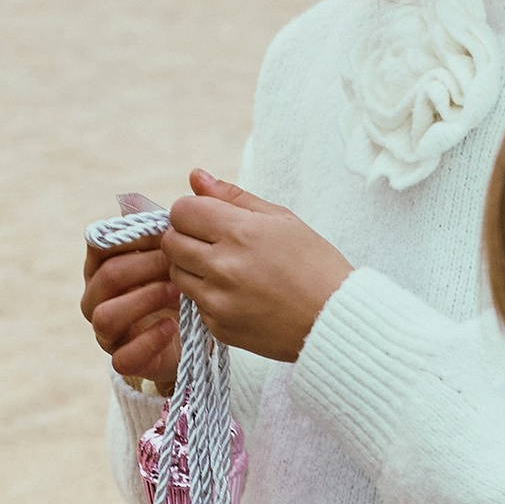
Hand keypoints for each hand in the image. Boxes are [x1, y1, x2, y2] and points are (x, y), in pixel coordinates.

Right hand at [84, 226, 179, 391]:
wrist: (192, 336)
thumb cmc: (176, 285)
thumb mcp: (172, 254)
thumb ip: (154, 225)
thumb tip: (130, 197)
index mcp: (102, 266)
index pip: (99, 243)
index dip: (132, 236)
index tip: (166, 232)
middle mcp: (97, 297)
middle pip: (107, 276)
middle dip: (145, 266)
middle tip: (179, 261)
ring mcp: (106, 331)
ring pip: (106, 315)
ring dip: (143, 300)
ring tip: (176, 291)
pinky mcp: (123, 360)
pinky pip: (122, 357)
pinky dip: (147, 341)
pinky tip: (171, 326)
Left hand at [165, 172, 349, 363]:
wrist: (333, 320)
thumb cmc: (314, 264)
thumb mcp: (281, 219)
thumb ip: (232, 197)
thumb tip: (195, 177)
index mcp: (239, 232)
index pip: (182, 211)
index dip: (192, 211)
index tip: (208, 218)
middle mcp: (223, 266)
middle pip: (171, 242)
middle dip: (186, 236)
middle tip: (213, 242)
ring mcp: (218, 300)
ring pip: (176, 273)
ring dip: (192, 266)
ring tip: (226, 268)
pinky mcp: (218, 326)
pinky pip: (194, 303)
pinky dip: (207, 295)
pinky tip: (237, 293)